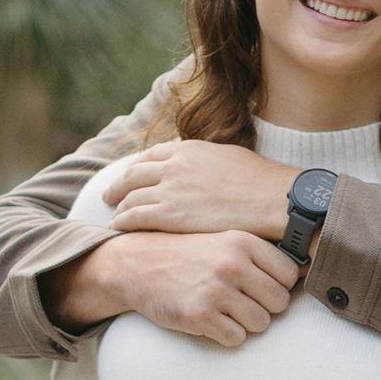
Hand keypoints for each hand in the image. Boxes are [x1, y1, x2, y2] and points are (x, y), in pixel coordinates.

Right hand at [74, 230, 299, 347]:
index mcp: (243, 242)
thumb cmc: (188, 255)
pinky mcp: (200, 315)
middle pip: (279, 303)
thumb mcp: (224, 242)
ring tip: (223, 309)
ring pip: (261, 324)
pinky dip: (226, 335)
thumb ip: (261, 255)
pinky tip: (209, 319)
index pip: (289, 275)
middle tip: (239, 301)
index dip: (277, 285)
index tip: (257, 286)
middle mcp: (232, 264)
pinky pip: (236, 339)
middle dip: (263, 307)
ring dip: (245, 323)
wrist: (137, 265)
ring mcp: (216, 291)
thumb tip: (308, 271)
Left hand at [104, 141, 296, 238]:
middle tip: (109, 195)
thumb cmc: (261, 183)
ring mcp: (169, 189)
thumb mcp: (231, 157)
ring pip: (130, 197)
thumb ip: (209, 161)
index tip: (132, 174)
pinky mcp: (170, 215)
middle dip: (118, 185)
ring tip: (112, 215)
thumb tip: (209, 167)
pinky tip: (116, 230)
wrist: (271, 200)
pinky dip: (122, 222)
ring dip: (117, 206)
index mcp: (188, 149)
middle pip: (134, 174)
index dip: (138, 166)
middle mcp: (173, 165)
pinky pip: (134, 217)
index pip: (152, 155)